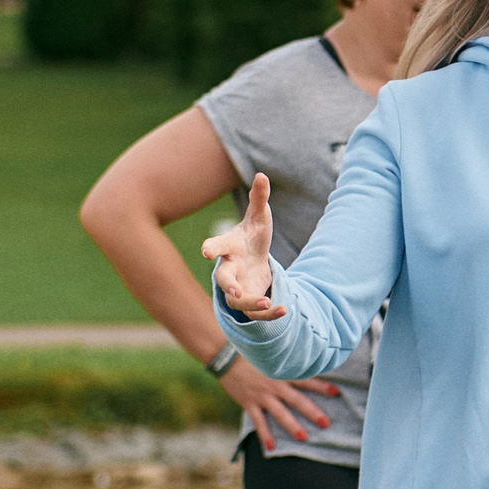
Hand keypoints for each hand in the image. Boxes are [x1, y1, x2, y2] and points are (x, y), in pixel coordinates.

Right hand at [198, 173, 284, 320]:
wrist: (254, 260)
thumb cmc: (252, 236)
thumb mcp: (259, 217)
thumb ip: (259, 198)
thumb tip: (262, 175)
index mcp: (229, 247)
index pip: (217, 246)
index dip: (211, 248)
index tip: (205, 251)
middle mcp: (229, 268)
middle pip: (222, 279)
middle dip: (228, 285)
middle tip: (236, 291)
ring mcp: (237, 287)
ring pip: (238, 301)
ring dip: (251, 303)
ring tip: (268, 303)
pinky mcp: (248, 300)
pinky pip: (254, 312)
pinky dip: (268, 314)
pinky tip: (283, 310)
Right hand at [225, 357, 337, 446]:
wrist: (227, 355)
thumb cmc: (252, 356)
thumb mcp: (272, 358)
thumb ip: (286, 366)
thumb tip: (304, 370)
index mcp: (282, 373)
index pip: (305, 379)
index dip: (321, 386)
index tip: (336, 393)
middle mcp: (275, 385)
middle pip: (297, 400)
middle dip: (312, 412)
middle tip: (326, 423)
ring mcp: (262, 395)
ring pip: (280, 412)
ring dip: (292, 425)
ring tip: (303, 438)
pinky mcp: (249, 403)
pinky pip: (258, 421)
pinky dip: (265, 434)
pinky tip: (271, 447)